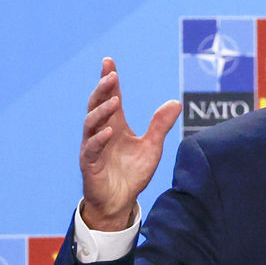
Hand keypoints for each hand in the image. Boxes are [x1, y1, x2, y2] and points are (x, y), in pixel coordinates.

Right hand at [78, 58, 181, 230]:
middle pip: (97, 104)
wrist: (120, 202)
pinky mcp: (90, 164)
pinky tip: (109, 131)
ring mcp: (94, 147)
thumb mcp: (152, 147)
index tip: (108, 61)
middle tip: (110, 75)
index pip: (111, 97)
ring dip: (101, 110)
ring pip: (91, 123)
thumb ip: (160, 125)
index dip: (109, 80)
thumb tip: (176, 102)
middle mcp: (102, 132)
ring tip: (113, 100)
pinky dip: (99, 139)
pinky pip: (92, 148)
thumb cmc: (132, 174)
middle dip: (102, 88)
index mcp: (115, 125)